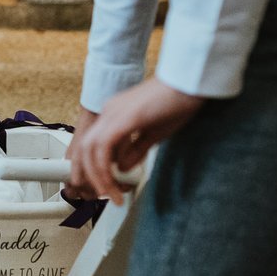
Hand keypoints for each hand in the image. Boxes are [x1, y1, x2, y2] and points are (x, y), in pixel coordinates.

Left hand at [66, 77, 203, 204]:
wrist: (192, 80)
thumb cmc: (180, 102)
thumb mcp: (155, 132)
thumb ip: (136, 149)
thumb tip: (122, 167)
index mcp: (113, 114)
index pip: (91, 145)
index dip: (90, 167)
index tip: (100, 186)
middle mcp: (108, 112)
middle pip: (84, 149)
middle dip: (87, 175)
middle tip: (100, 195)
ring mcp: (113, 113)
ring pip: (90, 151)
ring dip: (98, 177)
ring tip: (110, 194)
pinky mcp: (124, 118)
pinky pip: (104, 148)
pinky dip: (105, 169)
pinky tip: (114, 182)